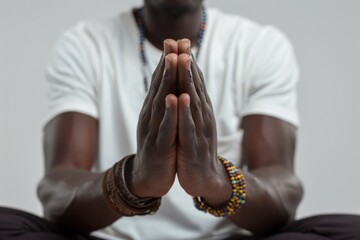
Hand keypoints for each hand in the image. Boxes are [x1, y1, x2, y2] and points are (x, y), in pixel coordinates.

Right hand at [128, 40, 178, 197]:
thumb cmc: (158, 147)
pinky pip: (165, 127)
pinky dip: (169, 112)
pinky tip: (173, 98)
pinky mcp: (158, 146)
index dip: (168, 61)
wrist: (148, 177)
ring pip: (161, 101)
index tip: (175, 41)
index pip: (161, 82)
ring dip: (167, 80)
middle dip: (168, 63)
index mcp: (154, 110)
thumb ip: (161, 104)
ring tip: (172, 60)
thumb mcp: (159, 123)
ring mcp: (154, 130)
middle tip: (172, 41)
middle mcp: (151, 116)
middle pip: (160, 85)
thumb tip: (167, 84)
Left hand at [176, 39, 231, 205]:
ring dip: (187, 81)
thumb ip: (194, 104)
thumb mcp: (196, 123)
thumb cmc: (197, 148)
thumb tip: (189, 84)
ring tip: (183, 61)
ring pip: (192, 102)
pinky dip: (184, 112)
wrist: (207, 179)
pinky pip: (187, 127)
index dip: (188, 62)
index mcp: (200, 111)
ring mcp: (199, 131)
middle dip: (187, 63)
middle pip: (194, 86)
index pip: (194, 82)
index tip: (181, 41)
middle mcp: (202, 117)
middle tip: (182, 41)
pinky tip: (180, 98)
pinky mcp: (192, 147)